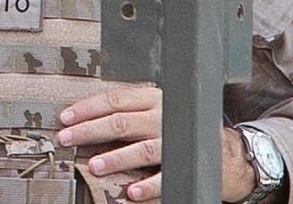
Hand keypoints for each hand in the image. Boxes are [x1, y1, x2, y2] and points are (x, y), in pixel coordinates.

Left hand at [58, 87, 261, 201]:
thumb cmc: (180, 128)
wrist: (227, 152)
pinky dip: (147, 186)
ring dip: (116, 159)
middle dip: (89, 131)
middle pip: (121, 122)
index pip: (114, 100)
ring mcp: (176, 142)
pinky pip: (165, 177)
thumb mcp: (155, 109)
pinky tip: (130, 193)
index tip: (65, 118)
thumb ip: (127, 111)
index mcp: (153, 99)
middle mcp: (163, 117)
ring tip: (94, 166)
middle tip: (66, 139)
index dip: (87, 108)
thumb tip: (84, 119)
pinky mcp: (187, 166)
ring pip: (142, 149)